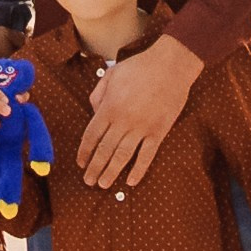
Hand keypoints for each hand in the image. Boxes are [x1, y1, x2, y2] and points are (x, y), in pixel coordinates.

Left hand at [79, 32, 199, 188]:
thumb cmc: (139, 67)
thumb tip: (93, 113)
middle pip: (104, 150)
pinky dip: (139, 170)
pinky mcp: (158, 132)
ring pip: (123, 156)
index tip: (81, 163)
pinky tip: (131, 181)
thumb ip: (98, 95)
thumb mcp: (111, 75)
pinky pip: (147, 155)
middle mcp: (123, 121)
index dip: (84, 152)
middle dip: (95, 168)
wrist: (170, 66)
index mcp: (109, 107)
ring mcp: (141, 128)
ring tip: (103, 185)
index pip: (91, 135)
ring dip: (111, 172)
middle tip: (88, 181)